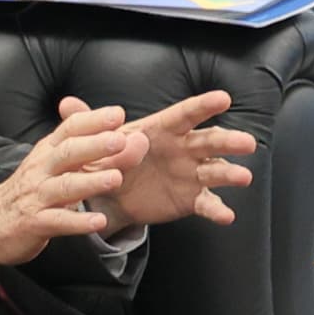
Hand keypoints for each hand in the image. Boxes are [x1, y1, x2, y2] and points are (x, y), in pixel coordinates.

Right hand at [0, 104, 142, 272]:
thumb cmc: (29, 189)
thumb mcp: (49, 162)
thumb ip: (79, 145)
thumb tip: (111, 121)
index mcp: (47, 151)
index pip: (70, 129)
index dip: (93, 120)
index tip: (118, 113)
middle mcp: (41, 169)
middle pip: (68, 153)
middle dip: (95, 145)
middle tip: (120, 140)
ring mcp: (37, 196)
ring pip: (65, 186)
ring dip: (91, 182)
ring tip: (117, 178)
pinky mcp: (34, 223)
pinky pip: (58, 221)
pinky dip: (79, 222)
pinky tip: (99, 221)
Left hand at [71, 87, 252, 231]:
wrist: (112, 195)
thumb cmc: (111, 158)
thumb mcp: (97, 143)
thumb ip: (88, 125)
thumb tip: (66, 103)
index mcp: (164, 130)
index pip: (186, 115)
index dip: (204, 106)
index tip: (223, 98)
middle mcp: (184, 149)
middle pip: (210, 141)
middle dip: (229, 141)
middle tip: (247, 143)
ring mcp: (191, 174)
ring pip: (216, 171)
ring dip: (231, 173)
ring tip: (243, 177)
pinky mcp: (191, 199)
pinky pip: (207, 203)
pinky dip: (217, 209)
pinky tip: (227, 216)